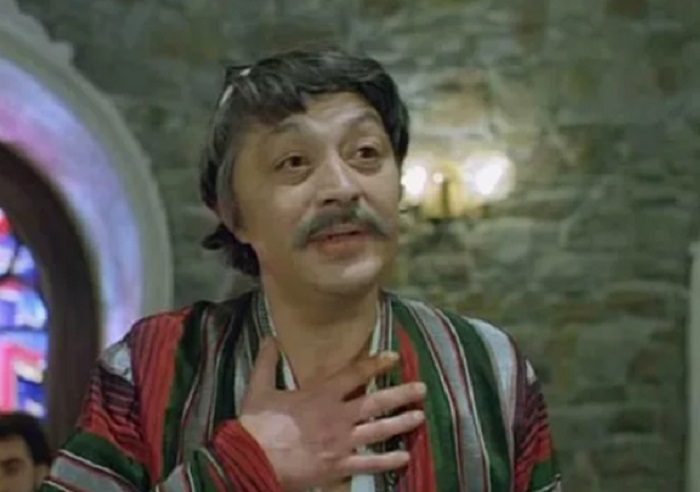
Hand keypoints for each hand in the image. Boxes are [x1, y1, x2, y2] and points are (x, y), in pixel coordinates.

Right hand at [238, 337, 425, 491]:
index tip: (394, 356)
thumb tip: (270, 337)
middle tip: (422, 389)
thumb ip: (267, 361)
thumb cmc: (257, 424)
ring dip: (401, 423)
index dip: (375, 363)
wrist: (252, 459)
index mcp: (320, 395)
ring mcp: (340, 442)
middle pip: (376, 402)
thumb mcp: (259, 388)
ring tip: (420, 417)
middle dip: (401, 394)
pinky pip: (368, 463)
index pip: (354, 374)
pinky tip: (405, 457)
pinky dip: (388, 461)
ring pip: (378, 431)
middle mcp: (337, 416)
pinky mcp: (338, 466)